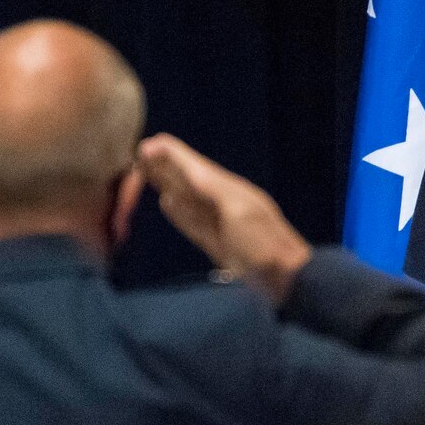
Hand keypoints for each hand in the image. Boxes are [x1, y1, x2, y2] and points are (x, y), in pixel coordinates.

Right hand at [136, 133, 311, 306]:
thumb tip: (190, 172)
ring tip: (147, 173)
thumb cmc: (263, 245)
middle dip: (164, 166)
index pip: (194, 165)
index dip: (171, 154)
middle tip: (139, 154)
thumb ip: (214, 189)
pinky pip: (192, 222)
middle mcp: (222, 201)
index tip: (145, 146)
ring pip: (186, 198)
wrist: (285, 278)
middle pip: (187, 179)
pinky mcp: (216, 243)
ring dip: (167, 184)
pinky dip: (178, 211)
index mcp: (229, 189)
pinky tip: (167, 203)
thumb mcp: (239, 211)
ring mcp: (219, 223)